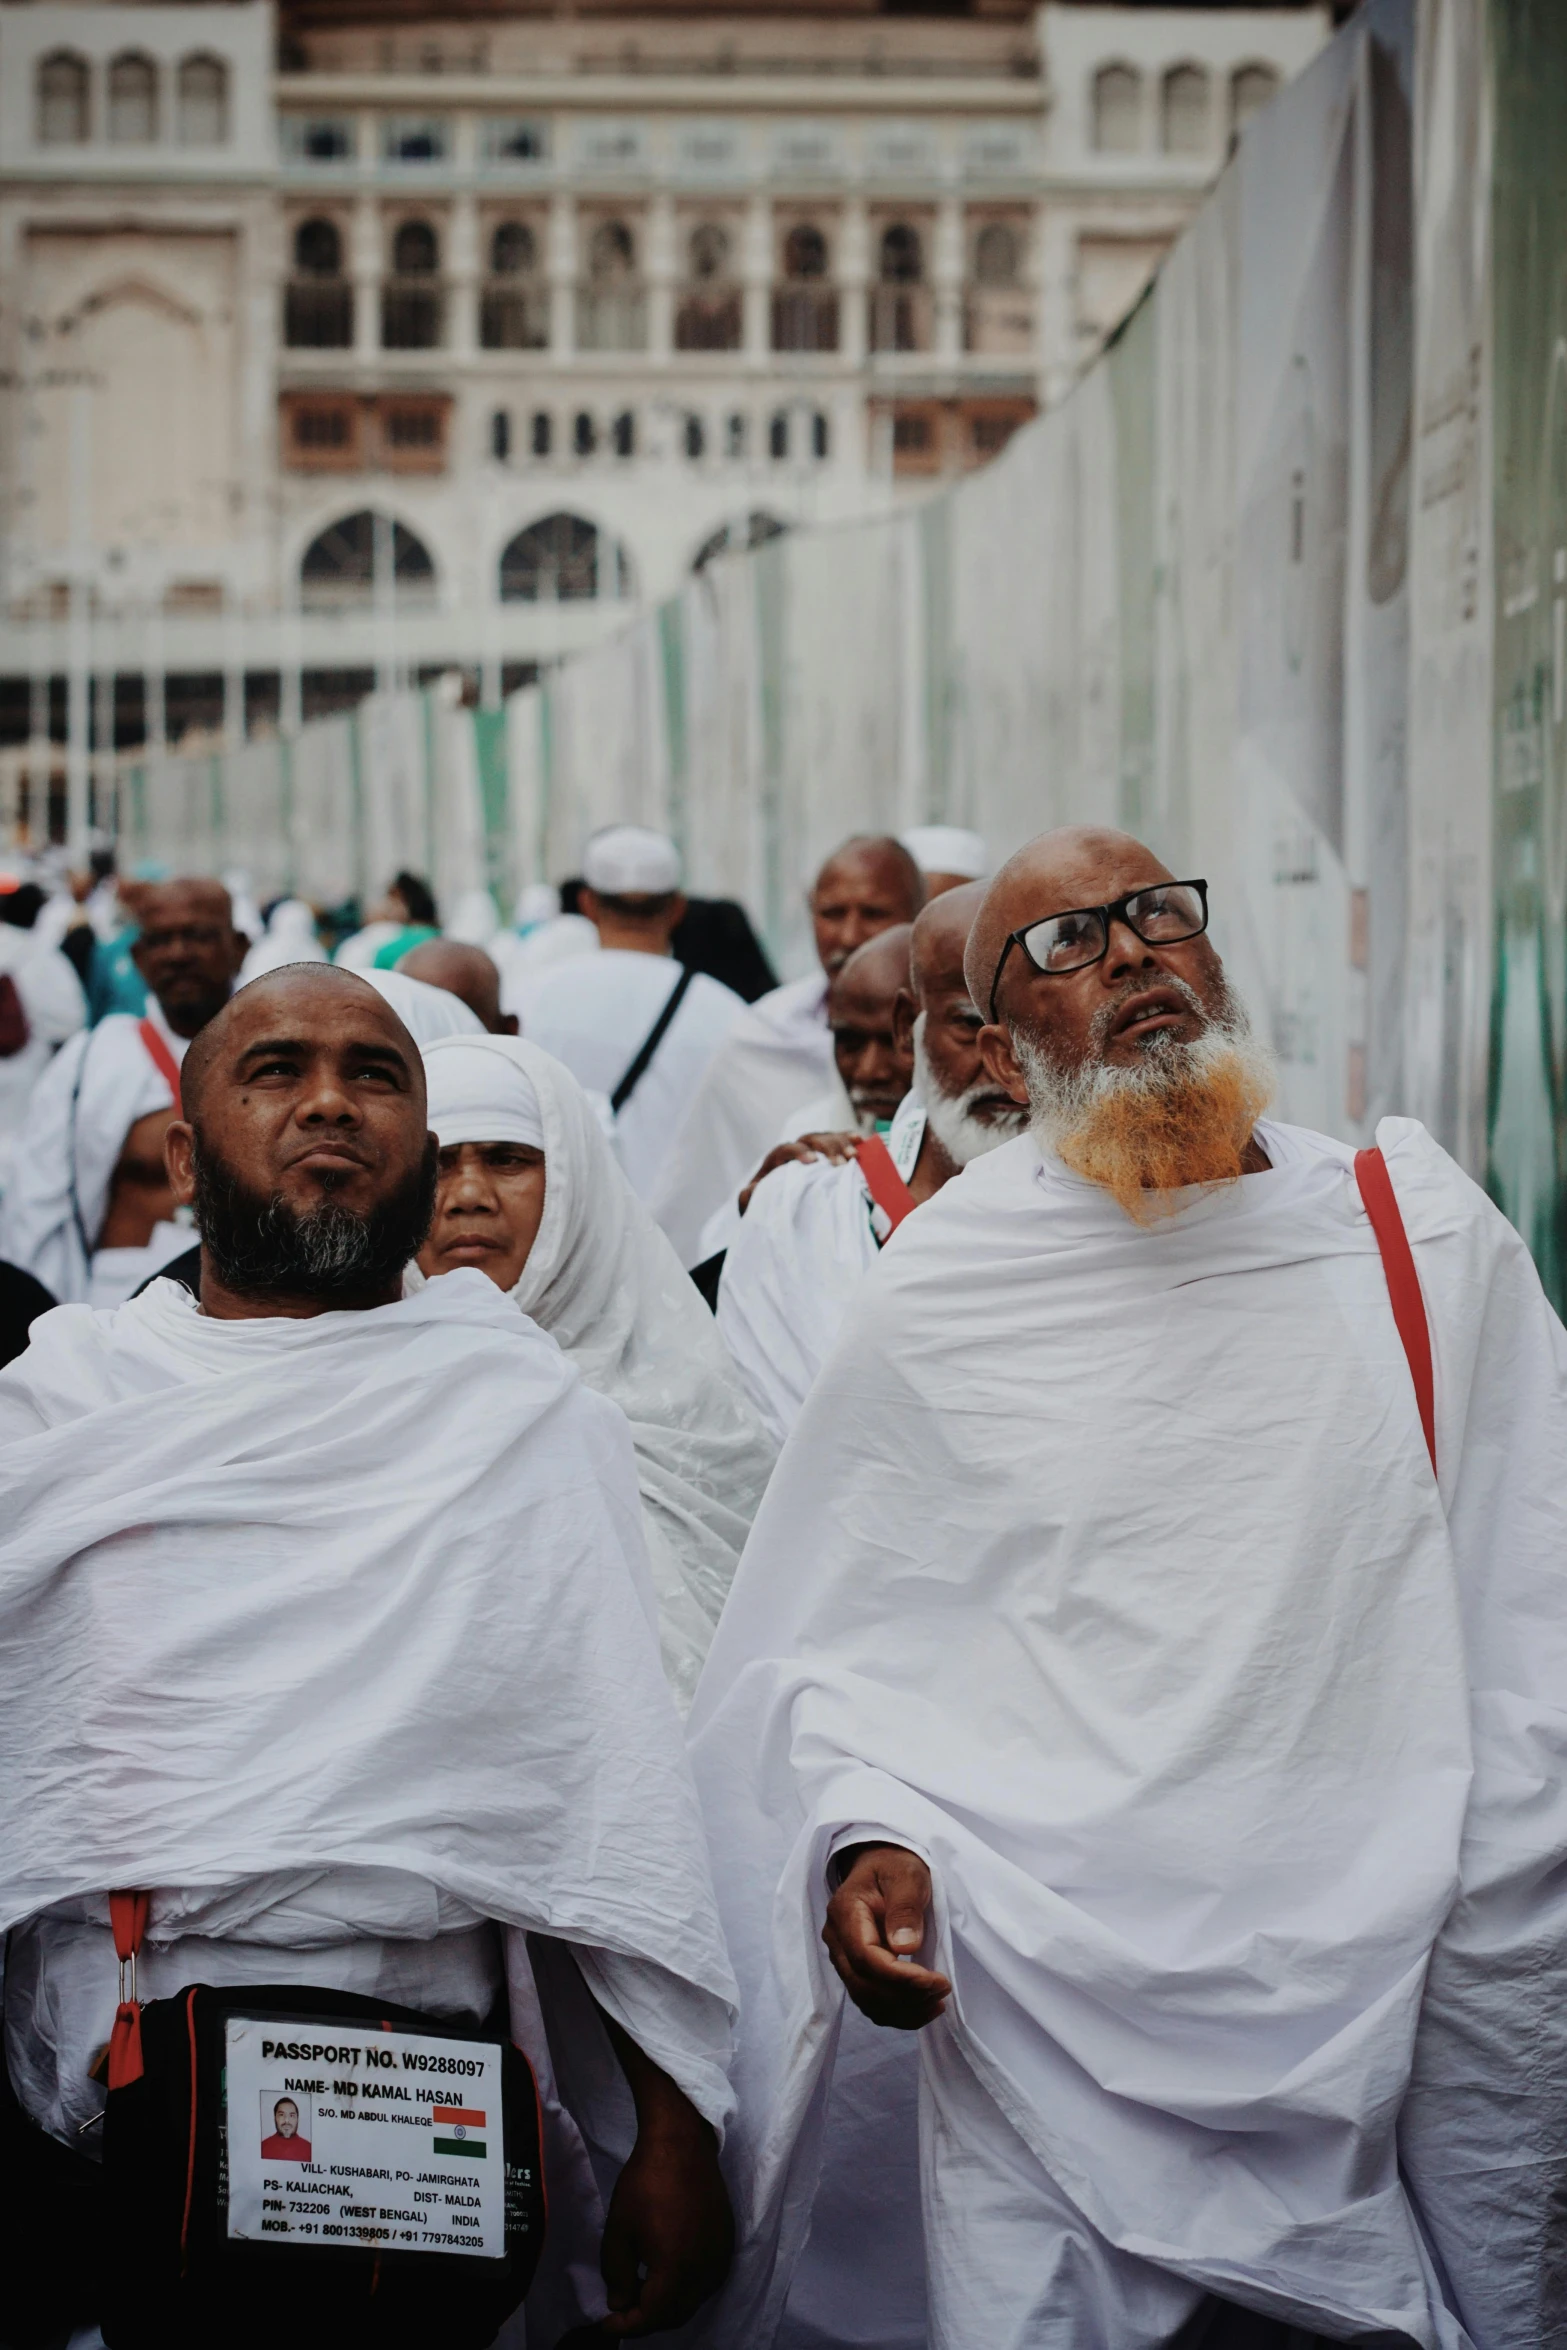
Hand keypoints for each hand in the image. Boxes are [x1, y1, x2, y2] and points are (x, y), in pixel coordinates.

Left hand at [585, 2007, 734, 2338]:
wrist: (681, 2143)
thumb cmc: (645, 2183)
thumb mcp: (619, 2231)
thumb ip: (617, 2275)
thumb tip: (620, 2303)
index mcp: (677, 2270)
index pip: (652, 2316)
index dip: (627, 2325)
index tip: (607, 2322)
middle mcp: (705, 2270)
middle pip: (676, 2314)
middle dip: (647, 2318)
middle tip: (623, 2308)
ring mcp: (720, 2256)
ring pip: (693, 2300)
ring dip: (668, 2304)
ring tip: (642, 2291)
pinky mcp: (726, 2241)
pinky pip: (707, 2280)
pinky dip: (686, 2288)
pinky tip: (667, 2272)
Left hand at [738, 1131, 860, 1214]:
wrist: (773, 1206)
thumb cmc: (763, 1204)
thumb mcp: (752, 1203)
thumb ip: (749, 1196)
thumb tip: (753, 1189)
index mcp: (775, 1160)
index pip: (785, 1149)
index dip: (798, 1151)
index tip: (812, 1161)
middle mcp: (794, 1150)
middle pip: (810, 1139)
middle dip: (826, 1147)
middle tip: (841, 1162)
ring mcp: (812, 1150)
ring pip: (826, 1137)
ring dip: (841, 1143)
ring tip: (854, 1155)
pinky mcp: (825, 1156)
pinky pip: (838, 1141)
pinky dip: (848, 1139)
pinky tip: (860, 1141)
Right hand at [822, 1845, 950, 2029]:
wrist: (882, 1866)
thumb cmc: (895, 1866)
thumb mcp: (907, 1875)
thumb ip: (905, 1907)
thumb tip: (906, 1947)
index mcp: (845, 1912)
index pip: (865, 1957)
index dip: (899, 1977)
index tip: (934, 1981)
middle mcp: (836, 1940)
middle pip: (863, 1984)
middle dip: (905, 1996)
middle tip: (942, 1991)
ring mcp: (842, 1957)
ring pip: (865, 1999)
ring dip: (903, 2010)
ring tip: (938, 2001)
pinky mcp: (855, 1970)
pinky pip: (870, 2001)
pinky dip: (897, 2013)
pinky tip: (924, 2008)